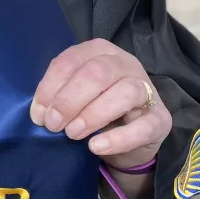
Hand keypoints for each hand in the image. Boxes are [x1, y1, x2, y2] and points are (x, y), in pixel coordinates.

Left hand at [30, 39, 171, 171]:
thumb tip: (40, 113)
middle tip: (53, 124)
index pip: (71, 61)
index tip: (38, 114)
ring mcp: (147, 89)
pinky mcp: (161, 118)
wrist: (128, 137)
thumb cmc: (95, 107)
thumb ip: (58, 97)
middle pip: (97, 73)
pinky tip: (96, 147)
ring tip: (72, 134)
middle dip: (69, 100)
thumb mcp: (74, 97)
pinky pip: (143, 127)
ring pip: (124, 93)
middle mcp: (124, 63)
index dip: (51, 87)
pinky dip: (117, 138)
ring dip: (92, 115)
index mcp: (98, 51)